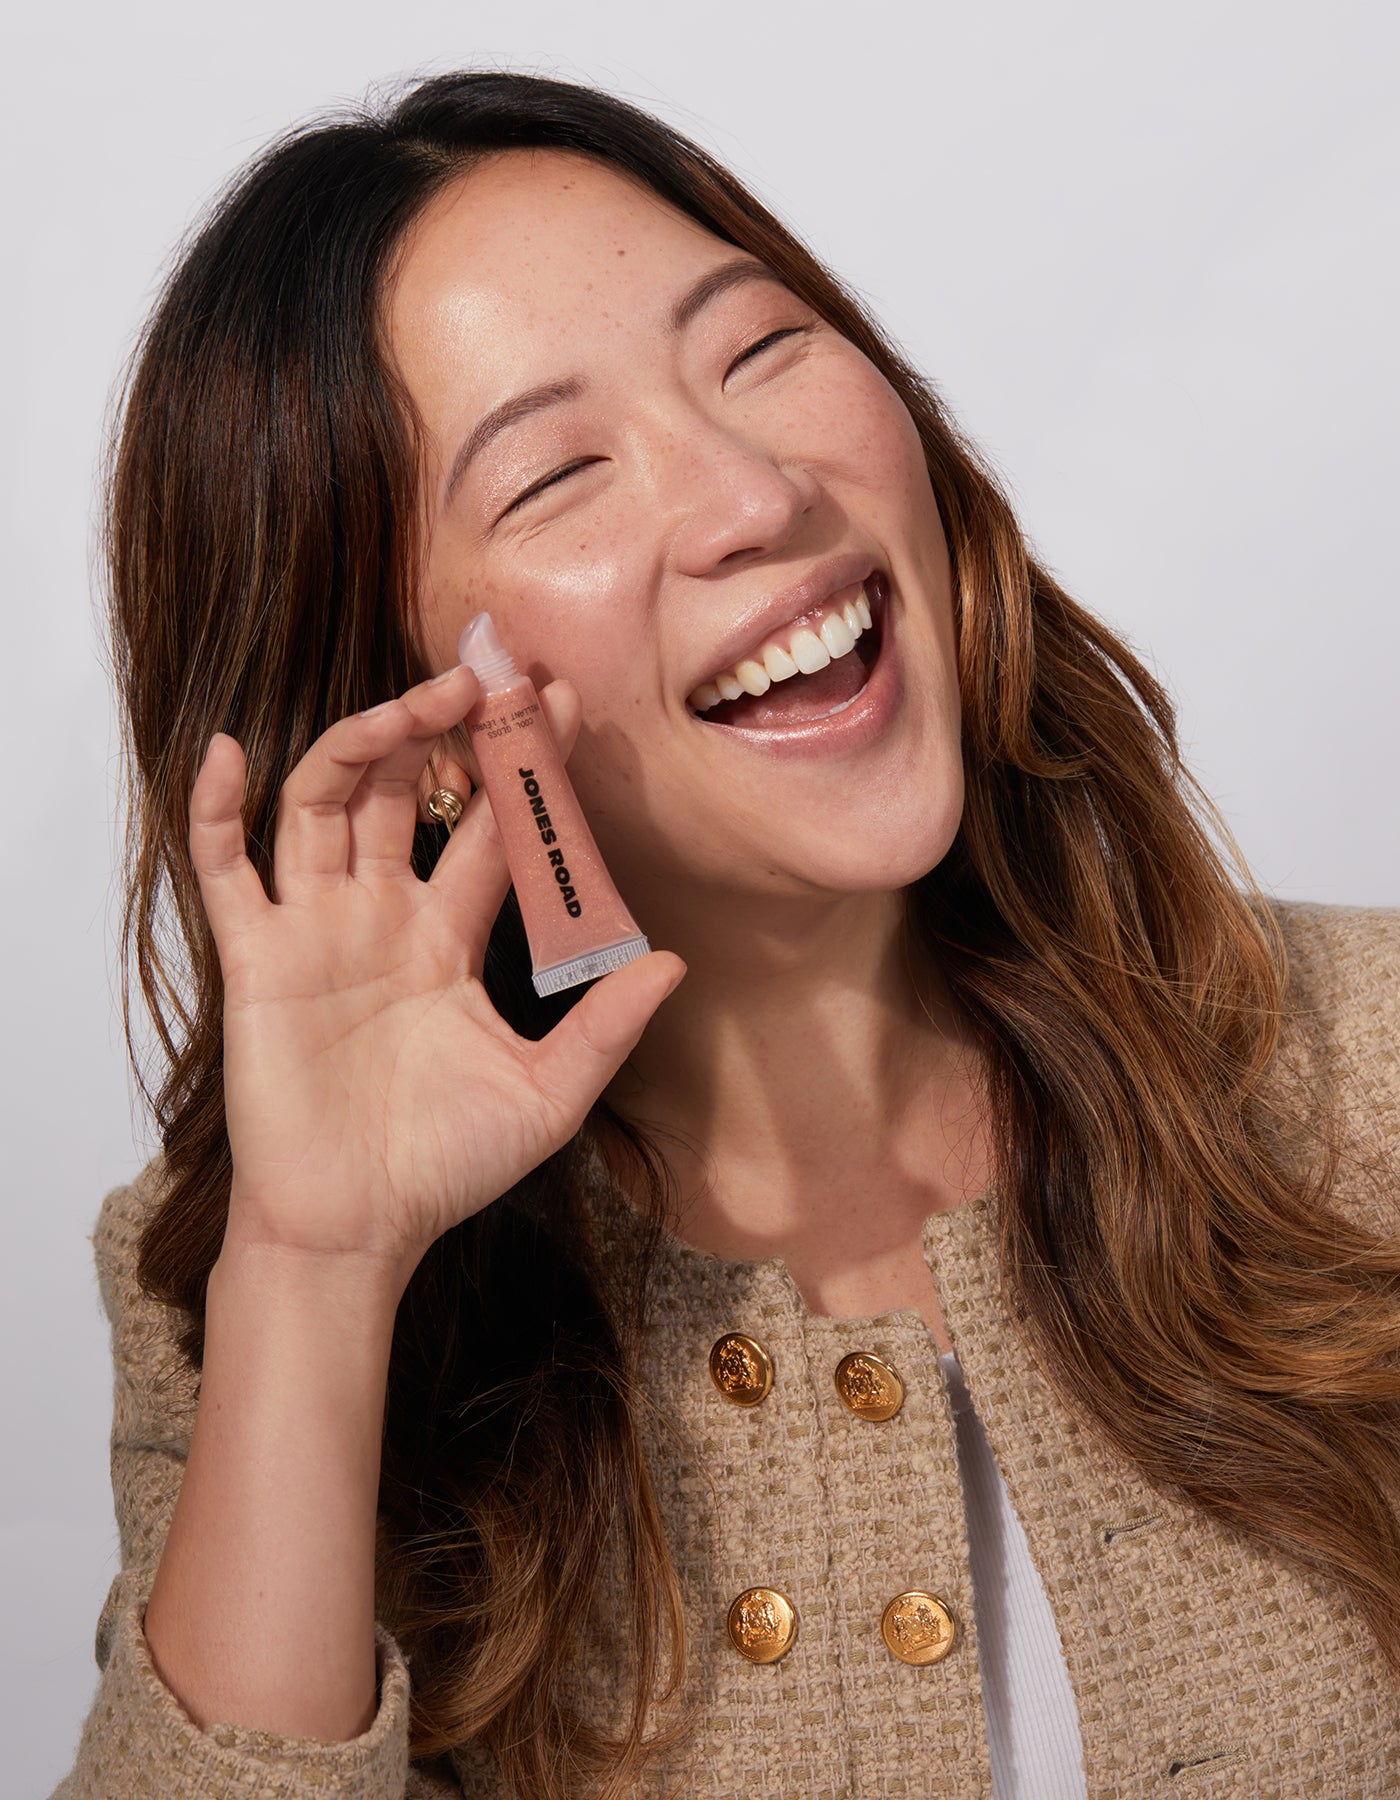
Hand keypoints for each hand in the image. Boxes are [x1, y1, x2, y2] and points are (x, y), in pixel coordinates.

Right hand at [188, 664, 683, 1286]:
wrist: (355, 1229)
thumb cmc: (444, 1166)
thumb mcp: (547, 1094)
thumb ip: (605, 1026)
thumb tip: (675, 960)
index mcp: (449, 938)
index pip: (491, 829)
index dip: (524, 767)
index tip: (564, 697)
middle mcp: (382, 916)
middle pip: (406, 793)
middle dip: (445, 732)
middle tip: (492, 677)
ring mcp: (316, 929)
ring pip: (328, 804)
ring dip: (364, 744)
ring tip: (418, 701)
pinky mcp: (257, 958)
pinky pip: (226, 869)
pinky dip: (217, 810)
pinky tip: (228, 752)